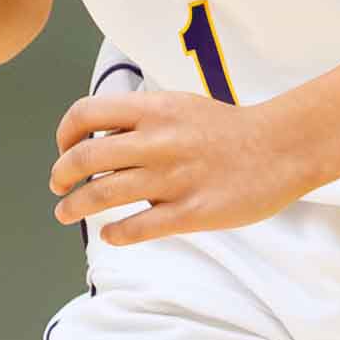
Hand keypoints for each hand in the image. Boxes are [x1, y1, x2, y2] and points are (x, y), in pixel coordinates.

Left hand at [49, 88, 315, 244]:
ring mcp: (173, 178)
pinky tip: (110, 234)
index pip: (86, 114)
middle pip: (85, 158)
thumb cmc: (229, 129)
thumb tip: (100, 136)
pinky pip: (137, 228)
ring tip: (66, 213)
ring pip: (103, 195)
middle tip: (58, 186)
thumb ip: (142, 119)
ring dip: (75, 207)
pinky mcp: (191, 212)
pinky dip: (114, 234)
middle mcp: (157, 141)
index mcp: (154, 109)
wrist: (282, 148)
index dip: (65, 133)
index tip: (65, 148)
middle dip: (61, 175)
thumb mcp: (180, 105)